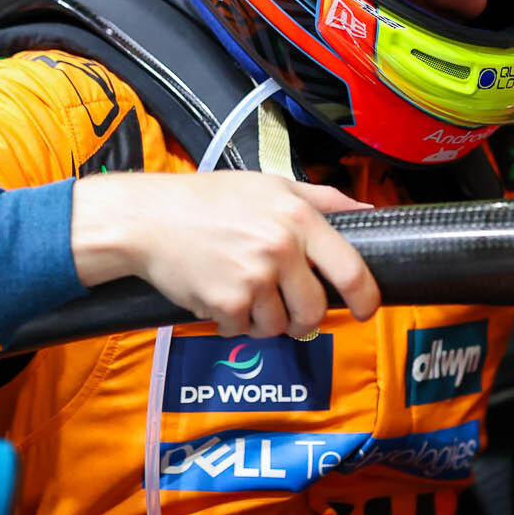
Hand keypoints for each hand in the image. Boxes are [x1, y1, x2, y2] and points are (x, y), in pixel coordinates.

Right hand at [71, 172, 380, 337]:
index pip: (352, 271)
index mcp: (298, 218)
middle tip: (286, 307)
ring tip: (242, 291)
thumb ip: (321, 199)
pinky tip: (218, 295)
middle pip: (315, 309)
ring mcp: (254, 278)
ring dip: (264, 319)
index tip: (366, 308)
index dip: (367, 298)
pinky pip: (244, 330)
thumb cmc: (206, 200)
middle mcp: (281, 248)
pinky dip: (232, 322)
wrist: (147, 218)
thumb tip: (367, 213)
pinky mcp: (227, 303)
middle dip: (303, 316)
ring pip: (280, 325)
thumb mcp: (269, 184)